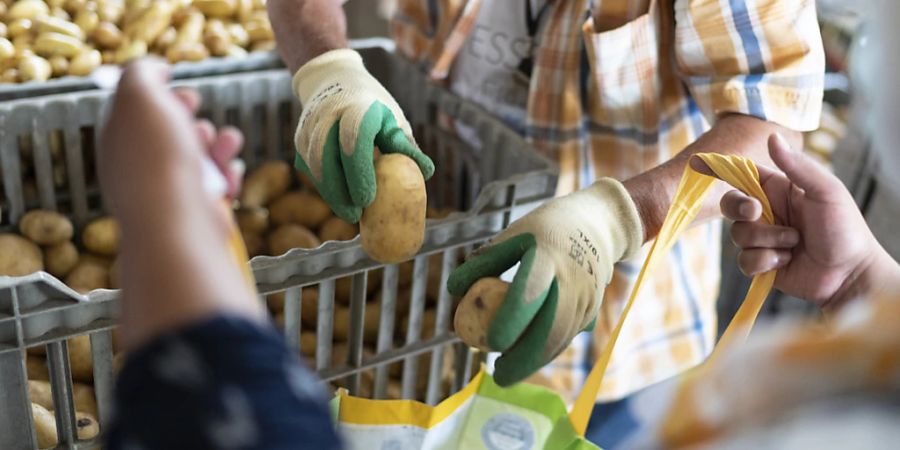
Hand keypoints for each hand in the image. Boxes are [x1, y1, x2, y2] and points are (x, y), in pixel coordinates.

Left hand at [99, 60, 243, 227]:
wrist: (178, 222)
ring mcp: (170, 194)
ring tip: (226, 141)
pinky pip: (217, 185)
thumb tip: (153, 69)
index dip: (156, 94)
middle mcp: (140, 170)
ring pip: (198, 158)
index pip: (133, 113)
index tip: (174, 86)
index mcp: (118, 143)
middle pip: (168, 134)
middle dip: (188, 117)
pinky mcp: (197, 212)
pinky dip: (227, 174)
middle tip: (195, 109)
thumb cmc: (156, 158)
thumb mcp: (139, 96)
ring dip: (217, 143)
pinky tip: (230, 170)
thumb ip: (141, 73)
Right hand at [292, 49, 433, 222]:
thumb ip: (405, 146)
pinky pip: (309, 168)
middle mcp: (328, 114)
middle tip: (356, 216)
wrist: (333, 78)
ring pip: (315, 166)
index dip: (358, 172)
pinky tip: (338, 200)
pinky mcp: (300, 138)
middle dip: (340, 191)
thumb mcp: (393, 118)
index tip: (368, 199)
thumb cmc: (372, 105)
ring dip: (330, 193)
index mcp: (357, 107)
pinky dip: (323, 186)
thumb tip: (427, 173)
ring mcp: (310, 126)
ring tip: (349, 213)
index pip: (353, 139)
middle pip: (327, 157)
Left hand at [447, 179, 642, 385]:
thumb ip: (484, 262)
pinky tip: (526, 358)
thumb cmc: (543, 230)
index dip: (512, 319)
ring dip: (534, 360)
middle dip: (524, 359)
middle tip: (498, 374)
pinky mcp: (592, 309)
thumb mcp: (513, 234)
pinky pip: (568, 337)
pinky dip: (546, 351)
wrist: (597, 225)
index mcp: (549, 255)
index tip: (492, 342)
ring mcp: (587, 296)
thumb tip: (453, 290)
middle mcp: (573, 279)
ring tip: (506, 369)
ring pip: (560, 339)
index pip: (530, 291)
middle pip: (550, 329)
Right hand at [691, 133, 891, 309]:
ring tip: (794, 244)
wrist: (849, 275)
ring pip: (738, 235)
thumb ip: (798, 166)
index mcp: (779, 189)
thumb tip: (772, 137)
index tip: (698, 164)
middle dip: (739, 209)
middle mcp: (767, 212)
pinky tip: (786, 262)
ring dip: (767, 241)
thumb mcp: (826, 191)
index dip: (720, 170)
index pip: (743, 174)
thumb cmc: (845, 229)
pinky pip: (745, 260)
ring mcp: (762, 238)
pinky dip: (765, 262)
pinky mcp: (761, 263)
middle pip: (731, 205)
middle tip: (756, 213)